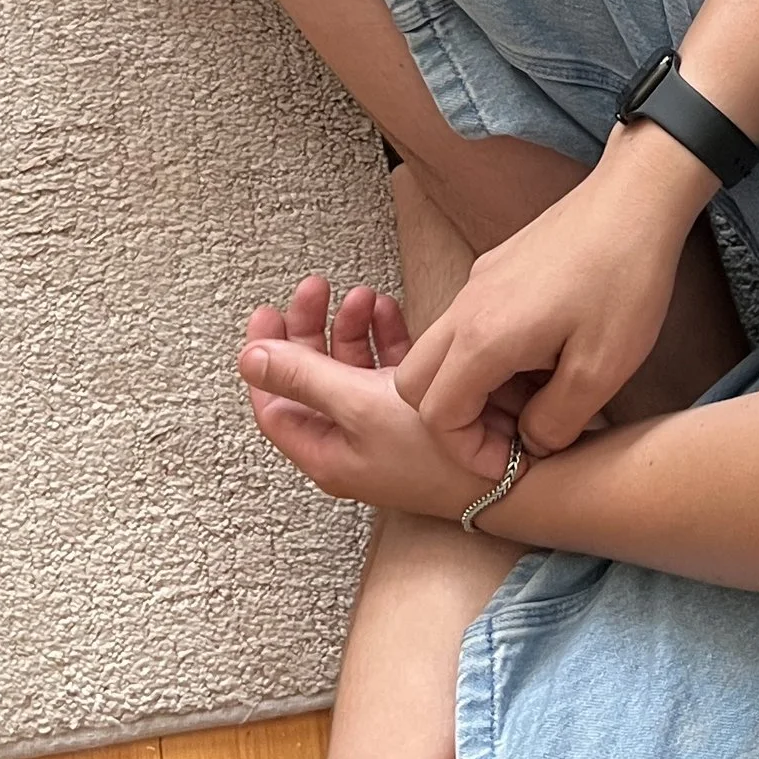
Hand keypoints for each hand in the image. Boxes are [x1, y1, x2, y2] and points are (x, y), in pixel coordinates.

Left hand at [239, 275, 517, 515]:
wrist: (509, 470)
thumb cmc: (435, 452)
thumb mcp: (358, 407)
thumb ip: (303, 377)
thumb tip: (249, 359)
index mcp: (324, 451)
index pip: (273, 402)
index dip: (266, 357)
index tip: (267, 313)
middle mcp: (349, 440)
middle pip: (311, 377)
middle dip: (310, 328)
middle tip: (314, 288)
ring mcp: (382, 425)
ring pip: (350, 366)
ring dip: (350, 326)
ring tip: (362, 294)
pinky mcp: (414, 411)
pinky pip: (387, 367)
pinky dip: (384, 336)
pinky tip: (388, 310)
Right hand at [392, 142, 698, 456]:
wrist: (636, 198)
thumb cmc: (624, 280)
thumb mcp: (602, 371)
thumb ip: (556, 422)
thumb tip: (531, 444)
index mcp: (482, 338)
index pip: (435, 414)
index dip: (468, 451)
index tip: (512, 460)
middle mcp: (466, 308)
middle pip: (416, 382)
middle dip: (455, 419)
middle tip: (513, 429)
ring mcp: (477, 283)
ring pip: (441, 351)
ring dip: (474, 386)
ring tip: (539, 392)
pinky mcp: (496, 268)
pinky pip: (466, 324)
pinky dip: (487, 354)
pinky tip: (545, 353)